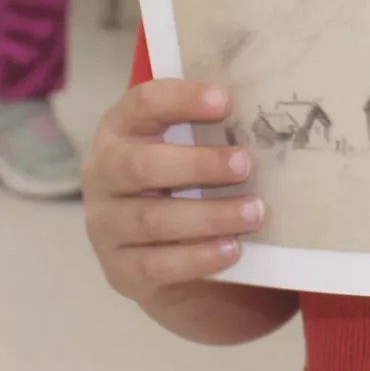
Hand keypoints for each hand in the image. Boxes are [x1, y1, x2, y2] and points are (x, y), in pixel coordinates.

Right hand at [83, 79, 264, 302]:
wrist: (161, 257)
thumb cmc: (183, 188)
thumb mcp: (190, 153)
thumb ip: (213, 133)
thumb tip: (267, 121)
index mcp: (119, 132)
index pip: (141, 104)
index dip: (181, 99)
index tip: (225, 102)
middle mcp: (102, 175)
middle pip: (140, 166)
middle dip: (197, 164)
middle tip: (244, 164)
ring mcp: (105, 226)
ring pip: (151, 219)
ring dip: (208, 215)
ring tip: (253, 213)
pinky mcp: (121, 271)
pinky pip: (157, 265)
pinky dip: (198, 257)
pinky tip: (232, 249)